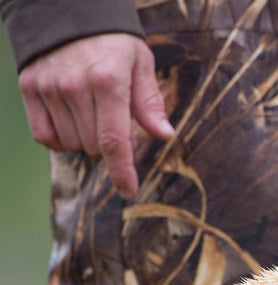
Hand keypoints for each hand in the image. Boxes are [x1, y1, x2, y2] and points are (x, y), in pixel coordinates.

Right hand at [18, 33, 173, 198]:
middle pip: (94, 148)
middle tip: (113, 121)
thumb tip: (164, 135)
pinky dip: (60, 139)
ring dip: (85, 141)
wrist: (65, 11)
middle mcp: (75, 86)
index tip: (128, 190)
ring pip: (70, 145)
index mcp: (109, 82)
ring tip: (92, 114)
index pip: (114, 141)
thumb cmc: (112, 43)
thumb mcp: (141, 64)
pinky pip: (45, 136)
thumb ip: (150, 102)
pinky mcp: (29, 87)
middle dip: (108, 146)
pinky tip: (71, 121)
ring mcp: (49, 87)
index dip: (122, 171)